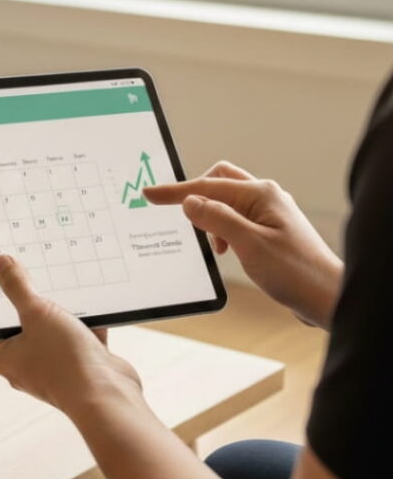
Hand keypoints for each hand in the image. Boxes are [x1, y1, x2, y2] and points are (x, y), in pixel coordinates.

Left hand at [0, 254, 144, 419]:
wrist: (109, 397)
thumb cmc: (64, 362)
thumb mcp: (37, 313)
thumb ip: (18, 288)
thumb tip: (0, 264)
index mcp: (2, 357)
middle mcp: (24, 364)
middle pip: (19, 323)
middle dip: (26, 299)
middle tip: (25, 269)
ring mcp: (52, 366)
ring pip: (50, 329)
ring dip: (58, 310)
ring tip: (59, 280)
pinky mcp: (79, 366)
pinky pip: (78, 336)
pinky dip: (84, 322)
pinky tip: (91, 302)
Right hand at [143, 161, 342, 328]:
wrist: (328, 297)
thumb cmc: (296, 272)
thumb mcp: (248, 244)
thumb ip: (217, 219)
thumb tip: (190, 202)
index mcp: (260, 194)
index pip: (207, 187)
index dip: (175, 192)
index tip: (150, 195)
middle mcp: (265, 197)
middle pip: (219, 181)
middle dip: (196, 194)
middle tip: (181, 214)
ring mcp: (269, 213)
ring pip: (227, 201)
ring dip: (211, 216)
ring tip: (213, 245)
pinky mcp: (270, 230)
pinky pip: (236, 218)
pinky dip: (222, 228)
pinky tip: (226, 250)